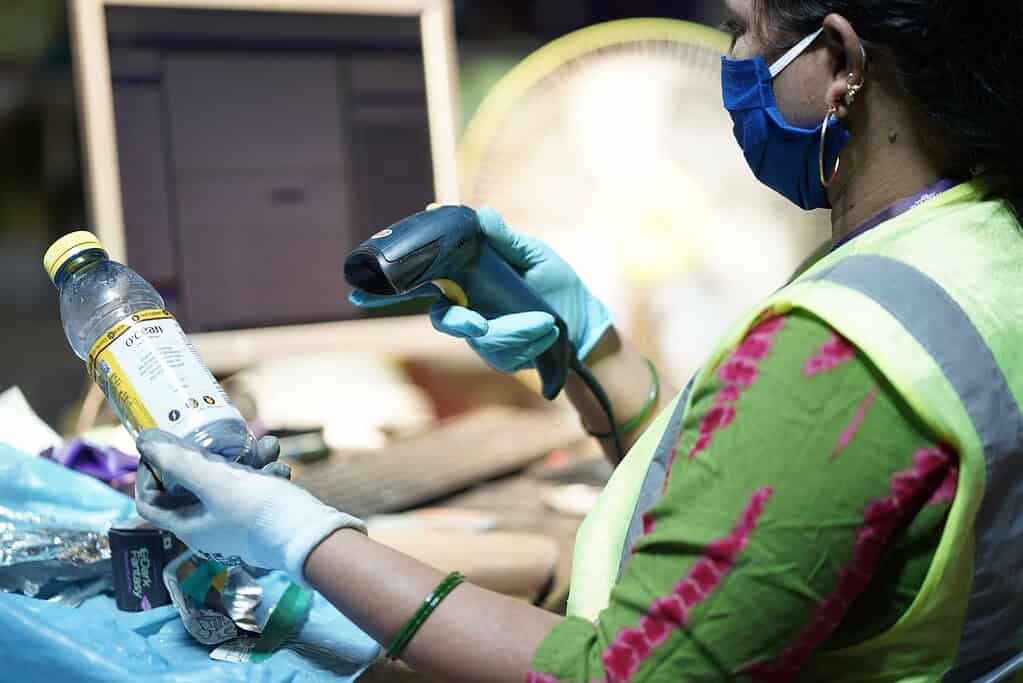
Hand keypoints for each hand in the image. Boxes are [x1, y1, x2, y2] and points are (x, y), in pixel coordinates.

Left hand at [135, 430, 363, 582]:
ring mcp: (234, 521)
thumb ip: (179, 462)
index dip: (148, 472)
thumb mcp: (216, 482)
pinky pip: (253, 487)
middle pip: (190, 486)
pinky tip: (279, 463)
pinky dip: (263, 472)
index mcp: (188, 526)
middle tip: (214, 436)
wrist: (311, 538)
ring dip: (244, 459)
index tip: (161, 447)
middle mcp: (208, 526)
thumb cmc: (259, 513)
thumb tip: (143, 440)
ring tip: (267, 447)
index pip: (150, 500)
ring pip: (228, 482)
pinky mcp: (259, 515)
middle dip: (206, 456)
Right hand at [349, 207, 612, 371]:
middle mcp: (467, 301)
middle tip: (428, 310)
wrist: (581, 327)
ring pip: (466, 329)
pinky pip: (498, 349)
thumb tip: (481, 214)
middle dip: (423, 309)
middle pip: (433, 308)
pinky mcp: (494, 352)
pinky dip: (524, 338)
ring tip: (541, 324)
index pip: (425, 269)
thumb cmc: (557, 287)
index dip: (395, 273)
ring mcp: (478, 329)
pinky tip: (545, 331)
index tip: (365, 275)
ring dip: (508, 328)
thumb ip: (507, 241)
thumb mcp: (537, 257)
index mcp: (469, 272)